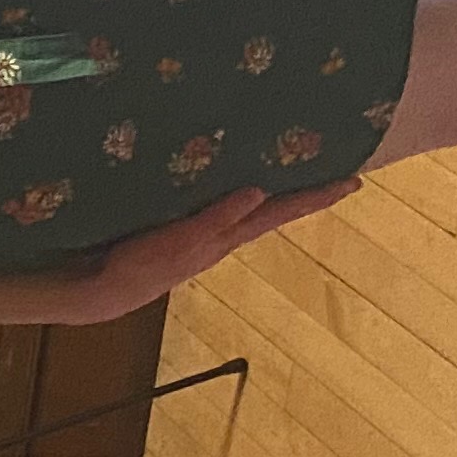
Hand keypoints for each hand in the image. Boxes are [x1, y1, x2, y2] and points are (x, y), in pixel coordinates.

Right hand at [65, 183, 352, 321]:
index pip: (281, 212)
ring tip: (291, 166)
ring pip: (249, 207)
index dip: (317, 197)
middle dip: (303, 191)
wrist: (103, 290)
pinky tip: (231, 178)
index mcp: (228, 236)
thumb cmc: (139, 268)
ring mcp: (202, 234)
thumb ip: (216, 219)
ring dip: (272, 189)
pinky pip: (220, 203)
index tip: (354, 182)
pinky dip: (234, 189)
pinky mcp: (181, 229)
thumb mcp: (180, 244)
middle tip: (334, 167)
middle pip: (274, 209)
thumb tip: (259, 192)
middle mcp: (223, 234)